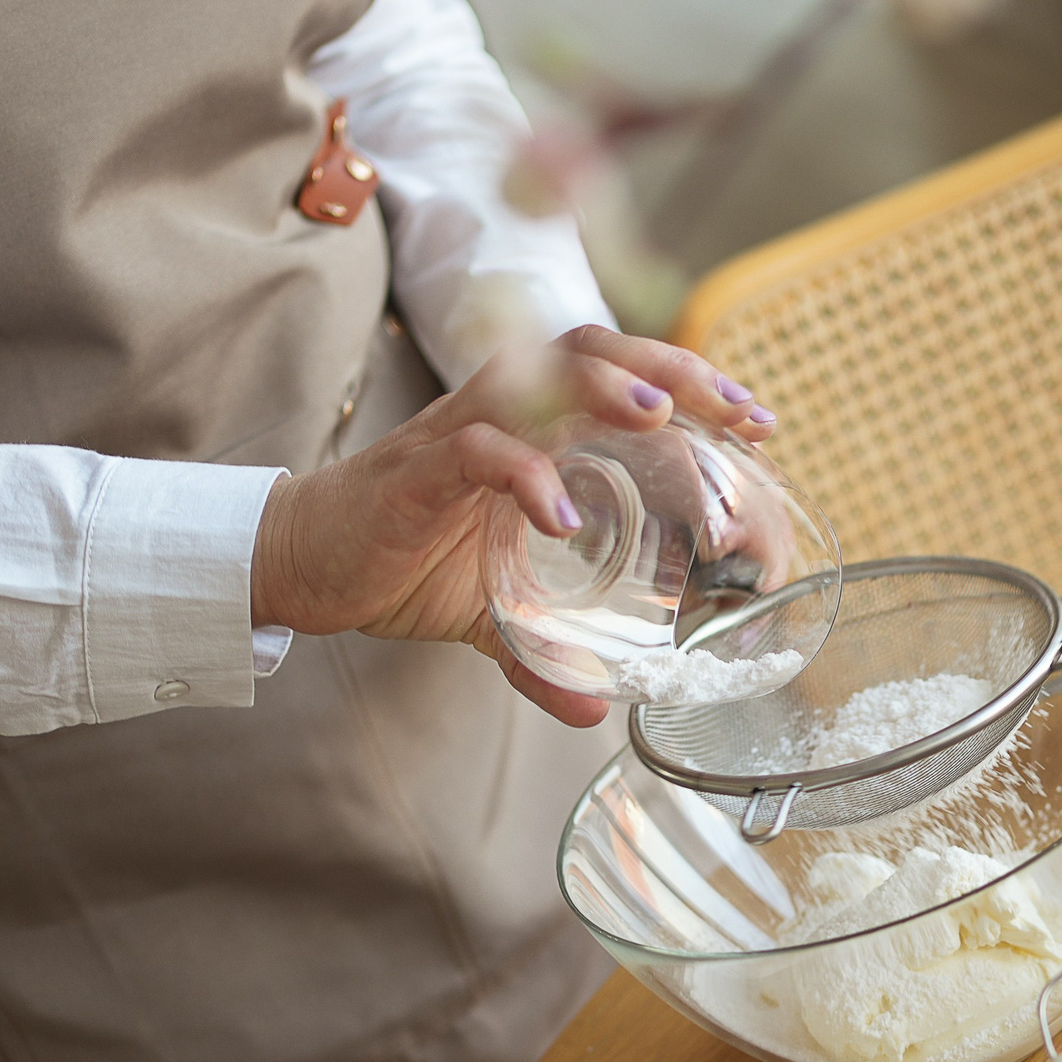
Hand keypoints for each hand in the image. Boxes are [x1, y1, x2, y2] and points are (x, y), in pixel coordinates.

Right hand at [249, 326, 776, 726]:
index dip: (693, 384)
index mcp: (533, 431)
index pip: (623, 377)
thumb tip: (594, 710)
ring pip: (536, 377)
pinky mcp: (416, 474)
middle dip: (672, 368)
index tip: (757, 420)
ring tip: (658, 418)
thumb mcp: (489, 611)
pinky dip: (523, 476)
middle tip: (737, 411)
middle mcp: (502, 415)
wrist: (304, 563)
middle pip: (594, 351)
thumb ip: (545, 651)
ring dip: (603, 390)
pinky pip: (475, 452)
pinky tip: (559, 514)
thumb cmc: (401, 562)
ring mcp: (458, 436)